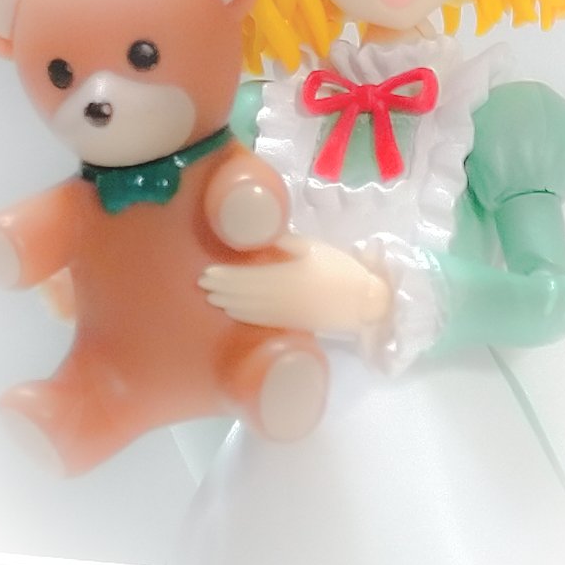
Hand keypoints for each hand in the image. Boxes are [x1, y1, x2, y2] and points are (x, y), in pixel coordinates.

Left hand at [199, 234, 390, 333]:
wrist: (363, 300)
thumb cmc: (338, 268)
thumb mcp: (313, 248)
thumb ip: (285, 244)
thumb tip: (259, 240)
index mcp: (286, 275)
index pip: (248, 277)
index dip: (226, 276)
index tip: (208, 271)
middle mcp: (281, 297)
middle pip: (244, 294)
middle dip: (222, 289)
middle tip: (202, 283)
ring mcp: (285, 314)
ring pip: (249, 309)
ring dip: (229, 302)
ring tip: (212, 297)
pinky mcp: (291, 324)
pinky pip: (261, 320)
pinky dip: (243, 315)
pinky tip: (233, 311)